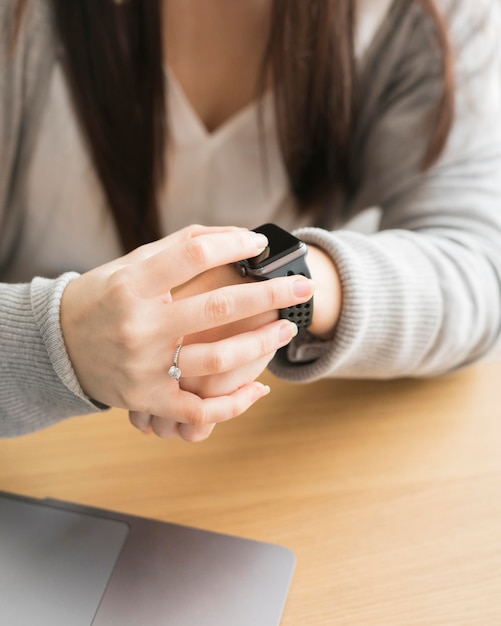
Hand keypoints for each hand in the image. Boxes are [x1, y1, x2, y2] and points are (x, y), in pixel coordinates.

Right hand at [60, 225, 313, 439]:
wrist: (60, 346)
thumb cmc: (104, 298)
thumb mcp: (132, 263)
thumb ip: (182, 247)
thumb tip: (238, 236)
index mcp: (133, 284)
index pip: (195, 254)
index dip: (235, 245)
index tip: (259, 244)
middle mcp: (139, 326)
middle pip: (219, 308)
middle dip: (271, 294)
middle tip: (304, 287)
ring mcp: (144, 367)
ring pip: (218, 360)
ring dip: (262, 345)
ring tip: (287, 329)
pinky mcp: (148, 399)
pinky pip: (199, 410)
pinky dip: (234, 403)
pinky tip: (259, 390)